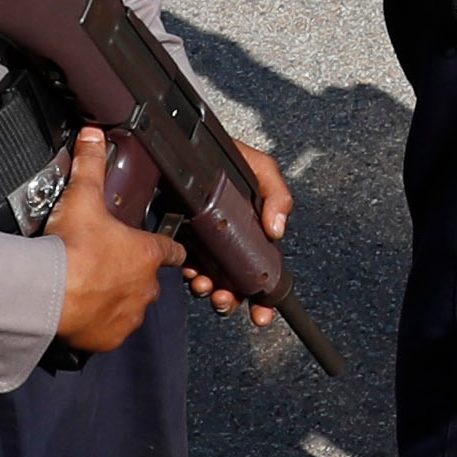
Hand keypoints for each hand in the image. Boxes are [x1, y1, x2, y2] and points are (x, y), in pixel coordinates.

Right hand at [49, 131, 177, 351]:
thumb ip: (90, 164)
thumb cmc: (71, 249)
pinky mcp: (109, 338)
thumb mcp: (82, 197)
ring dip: (116, 298)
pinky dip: (99, 323)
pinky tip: (80, 310)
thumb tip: (92, 134)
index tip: (162, 247)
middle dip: (131, 273)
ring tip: (89, 286)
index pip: (171, 250)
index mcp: (147, 254)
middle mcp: (146, 288)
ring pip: (130, 306)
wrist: (48, 295)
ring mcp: (129, 316)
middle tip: (104, 263)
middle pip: (147, 279)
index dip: (167, 247)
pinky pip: (110, 331)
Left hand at [182, 142, 295, 324]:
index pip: (261, 270)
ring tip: (206, 286)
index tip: (261, 315)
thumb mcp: (260, 169)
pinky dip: (190, 273)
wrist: (185, 141)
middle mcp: (228, 240)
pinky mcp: (179, 236)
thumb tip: (277, 230)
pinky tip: (191, 270)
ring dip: (210, 290)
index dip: (263, 298)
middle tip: (225, 299)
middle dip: (231, 298)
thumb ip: (277, 195)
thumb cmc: (227, 154)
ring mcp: (203, 241)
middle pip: (234, 283)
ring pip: (210, 279)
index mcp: (251, 230)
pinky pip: (185, 264)